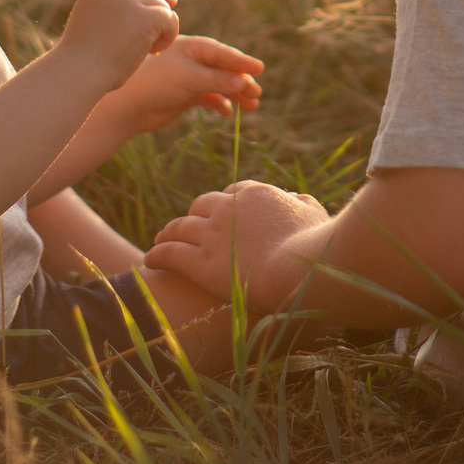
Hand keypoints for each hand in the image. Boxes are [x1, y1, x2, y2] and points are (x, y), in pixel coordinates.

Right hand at [59, 0, 179, 87]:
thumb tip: (151, 4)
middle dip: (160, 8)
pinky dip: (168, 37)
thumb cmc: (87, 60)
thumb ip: (116, 11)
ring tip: (149, 51)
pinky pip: (170, 20)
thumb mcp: (97, 25)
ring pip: (162, 7)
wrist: (80, 72)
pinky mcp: (146, 16)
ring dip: (161, 29)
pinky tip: (154, 52)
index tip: (161, 9)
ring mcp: (131, 0)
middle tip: (160, 33)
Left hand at [101, 36, 264, 134]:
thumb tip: (244, 82)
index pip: (223, 53)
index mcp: (192, 47)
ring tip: (251, 106)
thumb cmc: (157, 82)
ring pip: (219, 85)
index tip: (260, 69)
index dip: (242, 62)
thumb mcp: (190, 78)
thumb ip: (218, 80)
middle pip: (224, 70)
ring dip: (234, 94)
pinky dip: (219, 104)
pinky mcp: (185, 95)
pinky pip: (209, 98)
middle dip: (241, 81)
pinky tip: (226, 113)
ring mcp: (189, 78)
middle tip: (256, 94)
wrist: (128, 104)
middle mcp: (192, 61)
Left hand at [143, 180, 328, 302]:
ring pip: (180, 227)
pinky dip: (157, 255)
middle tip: (187, 228)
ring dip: (169, 233)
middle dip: (193, 216)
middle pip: (201, 206)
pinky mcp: (200, 262)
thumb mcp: (315, 215)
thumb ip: (304, 203)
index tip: (219, 216)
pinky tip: (149, 261)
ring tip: (161, 240)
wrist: (299, 270)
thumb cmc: (314, 245)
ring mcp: (212, 234)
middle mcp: (229, 209)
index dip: (223, 205)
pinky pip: (170, 253)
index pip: (231, 194)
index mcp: (256, 196)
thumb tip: (298, 198)